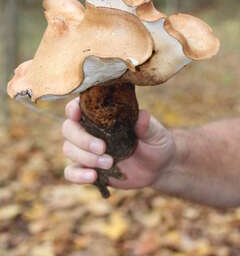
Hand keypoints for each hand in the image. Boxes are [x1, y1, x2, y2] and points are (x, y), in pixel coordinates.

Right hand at [62, 97, 176, 189]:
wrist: (158, 167)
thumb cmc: (155, 142)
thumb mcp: (155, 133)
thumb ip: (147, 126)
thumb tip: (143, 116)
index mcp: (102, 114)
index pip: (79, 106)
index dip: (73, 108)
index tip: (77, 114)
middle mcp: (90, 130)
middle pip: (69, 129)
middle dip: (82, 139)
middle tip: (103, 148)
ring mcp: (86, 150)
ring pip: (68, 149)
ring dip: (85, 157)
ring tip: (109, 162)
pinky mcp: (88, 168)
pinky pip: (71, 172)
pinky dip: (77, 175)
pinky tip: (93, 177)